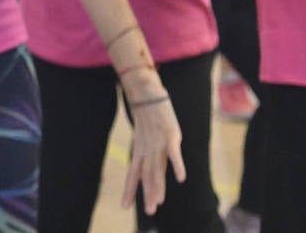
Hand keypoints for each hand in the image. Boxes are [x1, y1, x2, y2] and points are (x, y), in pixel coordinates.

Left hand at [123, 91, 184, 212]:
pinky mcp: (170, 134)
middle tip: (150, 211)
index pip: (133, 174)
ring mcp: (158, 142)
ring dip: (158, 185)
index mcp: (139, 150)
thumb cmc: (146, 118)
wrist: (146, 94)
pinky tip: (181, 178)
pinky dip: (177, 165)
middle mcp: (147, 149)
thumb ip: (147, 154)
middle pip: (147, 175)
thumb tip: (148, 170)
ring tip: (158, 201)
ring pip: (157, 167)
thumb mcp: (143, 138)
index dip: (130, 190)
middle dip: (148, 194)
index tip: (125, 206)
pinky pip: (173, 153)